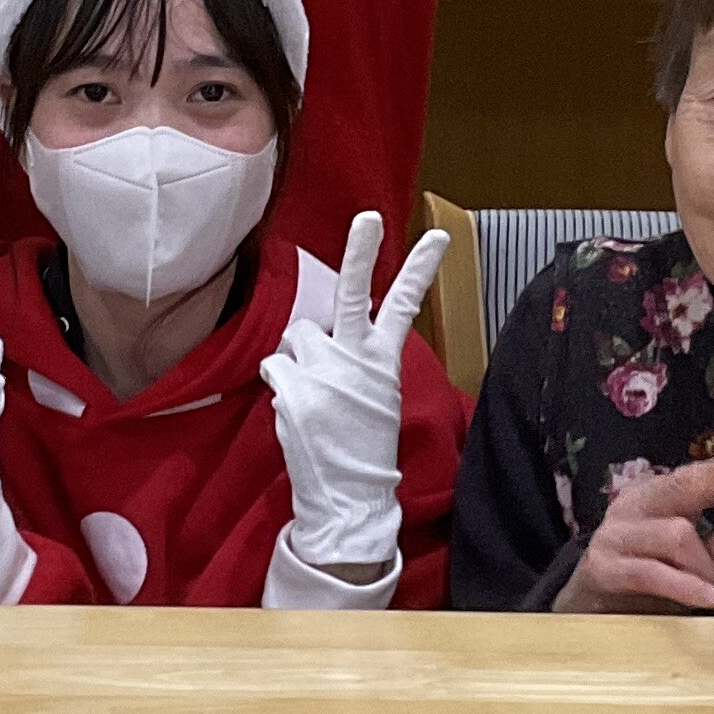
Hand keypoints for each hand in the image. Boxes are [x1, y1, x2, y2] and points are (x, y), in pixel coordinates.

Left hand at [261, 210, 453, 580]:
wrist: (348, 495)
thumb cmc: (361, 447)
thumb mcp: (375, 397)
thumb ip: (356, 360)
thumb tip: (321, 336)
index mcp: (382, 363)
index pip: (403, 307)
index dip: (419, 269)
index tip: (438, 236)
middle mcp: (355, 361)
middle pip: (352, 295)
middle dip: (361, 252)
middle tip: (368, 218)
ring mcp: (324, 373)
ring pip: (297, 335)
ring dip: (298, 355)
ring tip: (314, 393)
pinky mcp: (294, 389)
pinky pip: (275, 364)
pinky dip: (279, 381)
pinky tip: (296, 408)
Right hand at [555, 450, 713, 612]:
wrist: (587, 612)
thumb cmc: (645, 585)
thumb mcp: (687, 567)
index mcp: (655, 500)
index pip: (696, 477)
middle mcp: (633, 508)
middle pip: (684, 483)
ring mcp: (616, 536)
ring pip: (678, 534)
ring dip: (706, 567)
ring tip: (711, 592)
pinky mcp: (604, 569)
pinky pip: (654, 573)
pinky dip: (688, 587)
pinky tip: (712, 600)